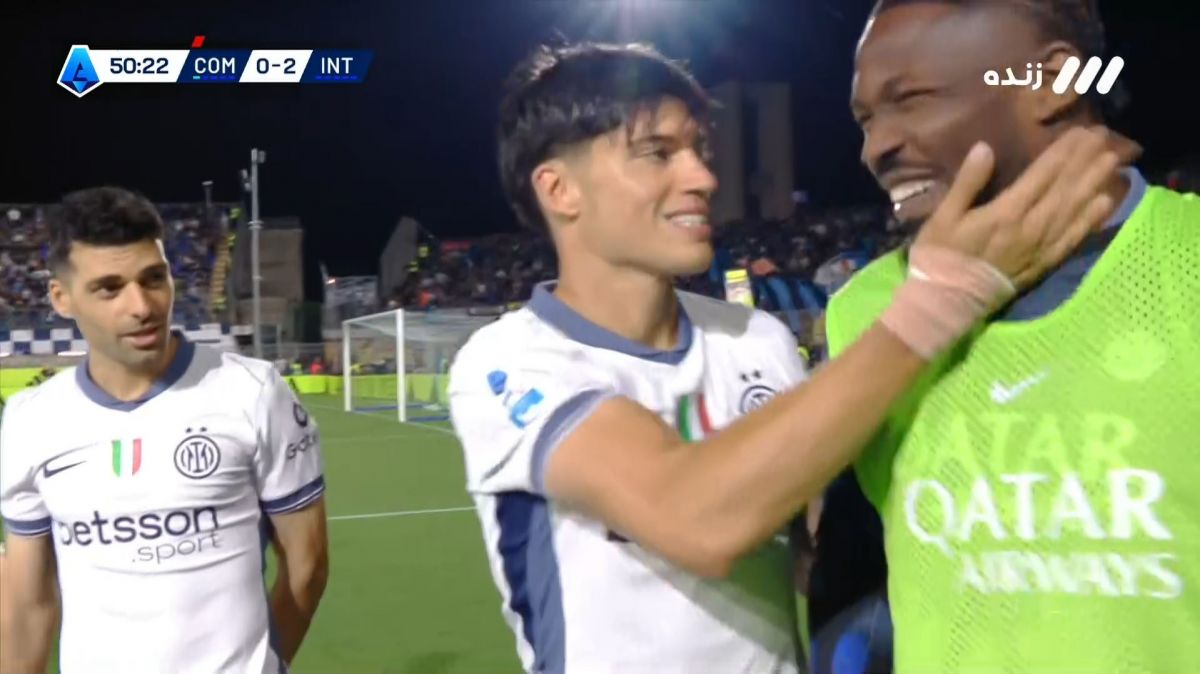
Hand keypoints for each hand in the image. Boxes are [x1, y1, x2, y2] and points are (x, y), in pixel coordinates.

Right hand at [915, 126, 1139, 288]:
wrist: (946, 302)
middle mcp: (1030, 227)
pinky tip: (1105, 202)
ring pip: (1074, 209)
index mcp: (1005, 212)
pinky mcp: (1044, 264)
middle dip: (1084, 160)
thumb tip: (984, 148)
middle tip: (1103, 136)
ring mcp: (1041, 247)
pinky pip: (1074, 238)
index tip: (1080, 131)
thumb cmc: (940, 257)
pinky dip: (1091, 219)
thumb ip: (967, 182)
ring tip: (1111, 159)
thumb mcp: (944, 216)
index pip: (1042, 175)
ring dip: (1094, 183)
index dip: (1063, 152)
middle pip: (1064, 188)